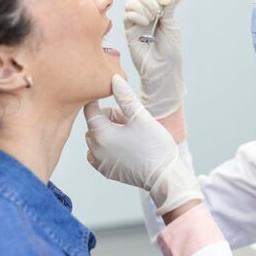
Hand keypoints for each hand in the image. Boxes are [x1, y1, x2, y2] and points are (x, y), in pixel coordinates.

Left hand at [84, 75, 202, 215]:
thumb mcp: (141, 117)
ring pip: (96, 138)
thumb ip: (125, 97)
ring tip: (129, 133)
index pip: (90, 110)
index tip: (108, 95)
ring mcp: (100, 163)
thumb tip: (114, 79)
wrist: (165, 176)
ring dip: (107, 132)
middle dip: (107, 118)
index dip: (98, 99)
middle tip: (128, 119)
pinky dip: (108, 147)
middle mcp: (95, 150)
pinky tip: (126, 146)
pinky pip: (99, 153)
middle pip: (93, 124)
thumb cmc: (155, 145)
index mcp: (101, 134)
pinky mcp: (106, 171)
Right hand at [124, 0, 185, 118]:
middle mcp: (147, 18)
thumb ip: (170, 10)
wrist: (162, 69)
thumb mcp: (172, 28)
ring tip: (150, 18)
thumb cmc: (170, 53)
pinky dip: (135, 14)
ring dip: (141, 6)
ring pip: (131, 3)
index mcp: (160, 15)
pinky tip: (143, 23)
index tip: (165, 2)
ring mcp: (137, 24)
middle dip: (150, 0)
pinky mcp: (129, 32)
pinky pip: (127, 16)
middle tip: (157, 12)